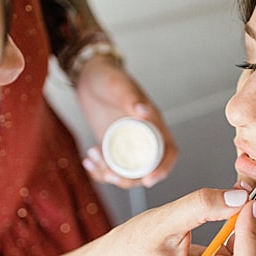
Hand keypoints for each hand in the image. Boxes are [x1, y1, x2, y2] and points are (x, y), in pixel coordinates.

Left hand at [75, 55, 177, 187]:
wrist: (87, 76)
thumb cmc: (107, 76)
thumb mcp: (117, 84)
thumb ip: (130, 97)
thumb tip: (143, 111)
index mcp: (153, 123)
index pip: (168, 152)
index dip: (163, 169)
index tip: (149, 180)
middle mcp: (143, 137)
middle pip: (145, 170)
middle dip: (128, 179)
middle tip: (109, 172)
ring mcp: (126, 144)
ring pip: (125, 172)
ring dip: (109, 173)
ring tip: (91, 155)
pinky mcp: (110, 147)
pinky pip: (109, 167)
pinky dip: (98, 171)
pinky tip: (87, 160)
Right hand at [95, 184, 255, 255]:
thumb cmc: (131, 248)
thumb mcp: (163, 220)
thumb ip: (201, 206)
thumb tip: (240, 196)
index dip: (253, 235)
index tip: (247, 203)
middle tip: (249, 191)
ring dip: (255, 224)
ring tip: (241, 195)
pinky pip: (244, 252)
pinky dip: (245, 227)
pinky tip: (234, 207)